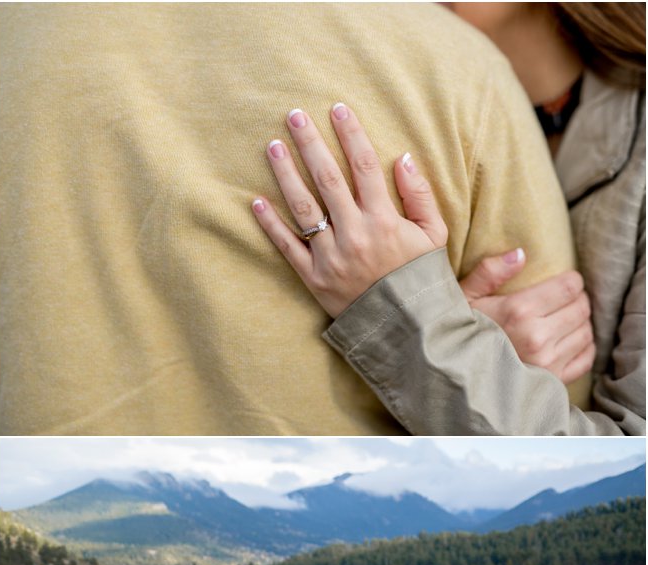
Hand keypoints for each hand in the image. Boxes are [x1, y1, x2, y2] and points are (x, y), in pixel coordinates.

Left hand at [252, 103, 446, 317]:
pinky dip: (271, 225)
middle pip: (327, 179)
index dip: (350, 134)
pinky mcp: (313, 278)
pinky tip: (256, 201)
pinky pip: (288, 247)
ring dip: (286, 175)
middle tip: (293, 116)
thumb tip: (403, 156)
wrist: (407, 328)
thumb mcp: (434, 235)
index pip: (364, 166)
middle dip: (310, 144)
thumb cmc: (421, 277)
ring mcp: (331, 256)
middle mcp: (355, 234)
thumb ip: (419, 195)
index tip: (337, 108)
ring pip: (303, 208)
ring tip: (272, 147)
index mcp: (385, 220)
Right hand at [459, 250, 594, 382]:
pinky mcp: (552, 381)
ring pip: (586, 332)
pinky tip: (565, 342)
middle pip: (581, 308)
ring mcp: (547, 362)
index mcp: (518, 311)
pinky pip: (585, 359)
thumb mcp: (462, 298)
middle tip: (561, 301)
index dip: (570, 281)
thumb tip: (520, 253)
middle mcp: (537, 336)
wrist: (451, 376)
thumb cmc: (455, 334)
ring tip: (561, 321)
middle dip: (576, 300)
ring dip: (578, 324)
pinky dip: (582, 348)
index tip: (561, 282)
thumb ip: (488, 273)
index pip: (570, 286)